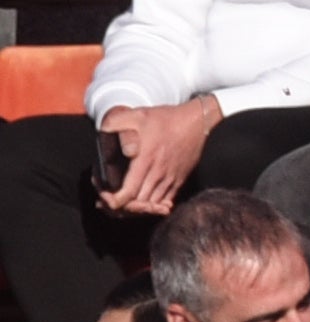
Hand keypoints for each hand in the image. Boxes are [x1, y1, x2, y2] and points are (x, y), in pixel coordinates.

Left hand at [99, 98, 218, 216]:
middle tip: (110, 198)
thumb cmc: (166, 118)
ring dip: (137, 207)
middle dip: (121, 206)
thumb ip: (116, 121)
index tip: (105, 195)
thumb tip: (101, 130)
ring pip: (151, 205)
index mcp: (145, 161)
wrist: (197, 121)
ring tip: (125, 200)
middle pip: (137, 204)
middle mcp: (158, 174)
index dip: (113, 201)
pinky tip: (145, 199)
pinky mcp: (180, 179)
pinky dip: (154, 205)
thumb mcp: (137, 115)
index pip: (128, 194)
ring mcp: (170, 178)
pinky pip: (166, 200)